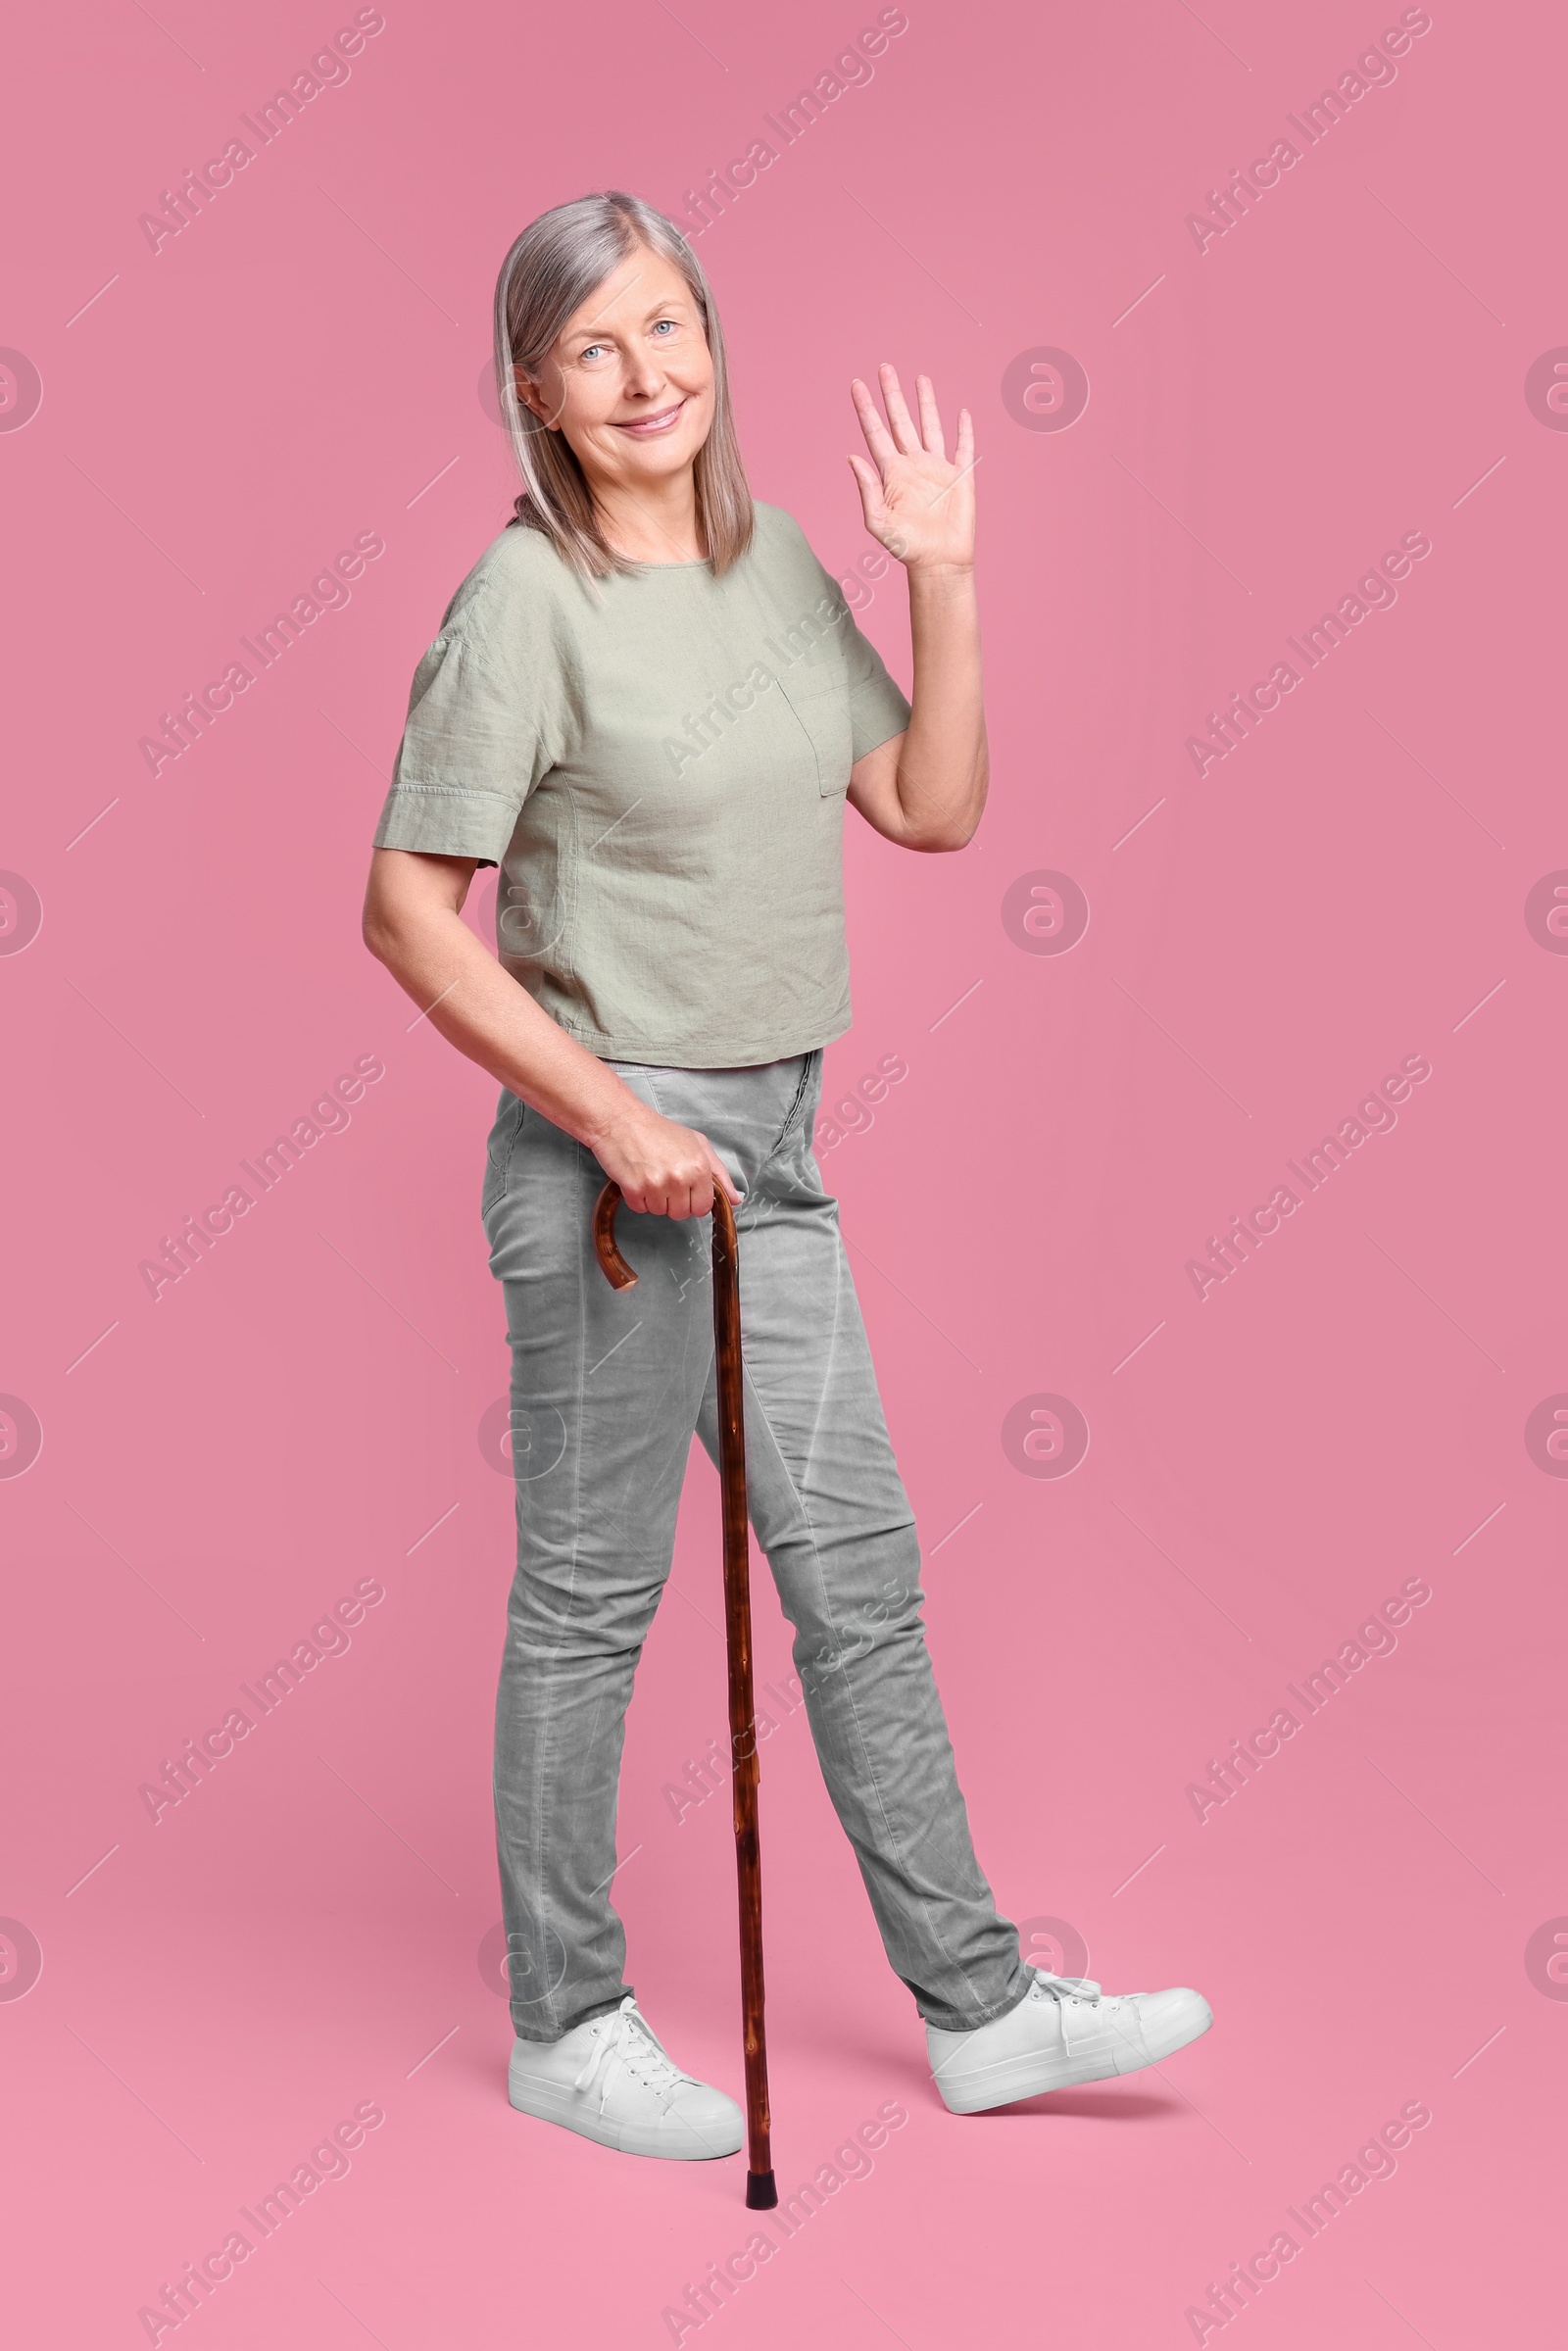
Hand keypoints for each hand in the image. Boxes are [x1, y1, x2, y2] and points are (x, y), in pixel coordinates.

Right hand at [592, 1097, 741, 1219]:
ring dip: (654, 1199)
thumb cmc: (658, 1130)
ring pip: (660, 1212)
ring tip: (649, 1174)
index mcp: (699, 1167)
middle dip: (674, 1201)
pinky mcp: (634, 1190)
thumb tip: (736, 1199)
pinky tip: (637, 1177)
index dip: (694, 1201)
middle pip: (681, 1213)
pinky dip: (637, 1198)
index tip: (685, 1190)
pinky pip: (640, 1209)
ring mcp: (657, 1185)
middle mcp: (680, 1178)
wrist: (621, 1120)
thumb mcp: (697, 1143)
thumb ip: (719, 1173)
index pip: (703, 1207)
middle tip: (664, 1178)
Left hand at [848, 363, 975, 573]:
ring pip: (930, 426)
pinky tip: (961, 414)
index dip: (866, 408)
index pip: (875, 432)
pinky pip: (963, 447)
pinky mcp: (960, 476)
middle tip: (884, 368)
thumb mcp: (879, 522)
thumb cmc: (906, 548)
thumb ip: (866, 489)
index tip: (856, 385)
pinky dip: (963, 430)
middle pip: (900, 421)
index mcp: (891, 473)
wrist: (938, 562)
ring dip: (925, 403)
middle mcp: (912, 465)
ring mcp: (936, 468)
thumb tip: (852, 457)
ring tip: (920, 379)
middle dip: (892, 394)